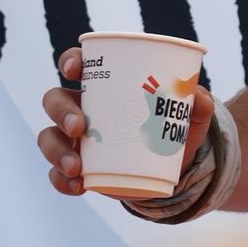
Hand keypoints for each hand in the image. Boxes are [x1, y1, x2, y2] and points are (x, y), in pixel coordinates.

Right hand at [38, 46, 215, 197]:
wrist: (172, 170)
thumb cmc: (174, 130)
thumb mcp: (191, 118)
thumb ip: (198, 105)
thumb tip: (198, 96)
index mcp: (105, 85)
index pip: (78, 64)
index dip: (71, 61)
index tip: (75, 69)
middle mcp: (82, 108)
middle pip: (54, 100)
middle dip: (61, 112)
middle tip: (79, 127)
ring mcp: (76, 140)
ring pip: (49, 137)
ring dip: (57, 150)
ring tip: (77, 166)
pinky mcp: (78, 168)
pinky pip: (57, 174)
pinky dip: (62, 180)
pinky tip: (78, 186)